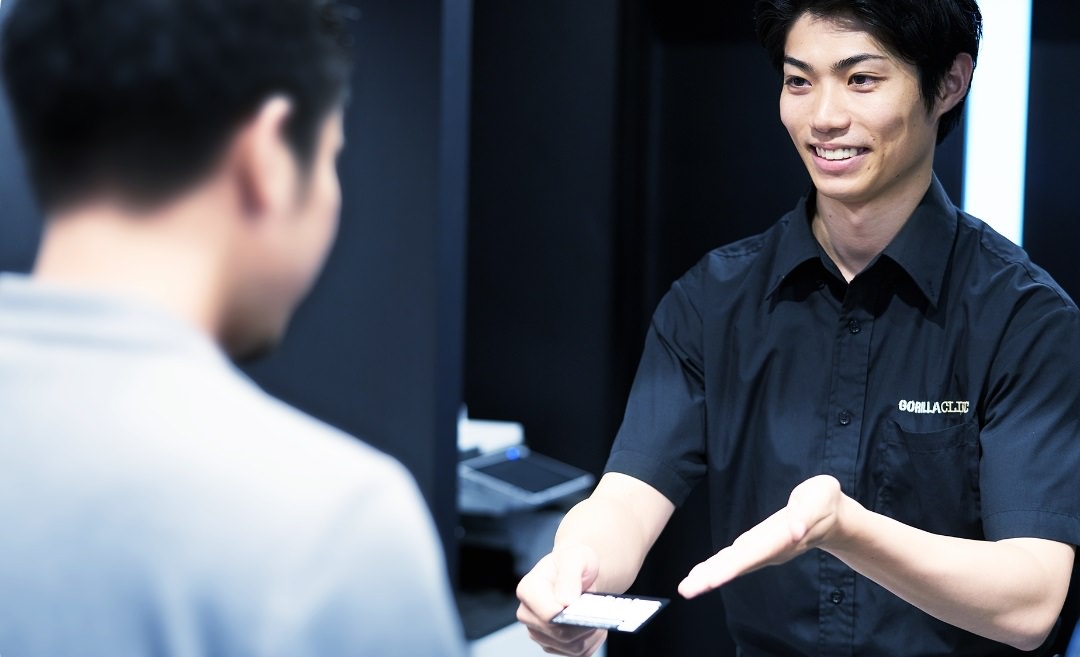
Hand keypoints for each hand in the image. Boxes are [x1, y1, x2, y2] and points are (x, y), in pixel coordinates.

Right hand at [516, 544, 608, 656]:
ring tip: (597, 613)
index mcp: (528, 590)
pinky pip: (578, 653)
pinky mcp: (552, 645)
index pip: (547, 614)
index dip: (569, 614)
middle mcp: (527, 614)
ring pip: (571, 646)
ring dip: (591, 633)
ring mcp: (539, 632)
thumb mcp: (575, 557)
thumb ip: (569, 576)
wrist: (577, 572)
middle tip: (598, 608)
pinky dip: (591, 641)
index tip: (584, 604)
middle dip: (584, 623)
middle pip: (560, 633)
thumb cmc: (573, 561)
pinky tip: (594, 625)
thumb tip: (565, 602)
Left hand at [678, 474, 846, 598]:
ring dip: (709, 575)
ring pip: (733, 564)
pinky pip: (734, 559)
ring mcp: (764, 550)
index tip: (712, 579)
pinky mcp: (759, 546)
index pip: (753, 553)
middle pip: (738, 565)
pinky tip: (700, 574)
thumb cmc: (825, 502)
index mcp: (782, 537)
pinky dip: (716, 567)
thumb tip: (795, 531)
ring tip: (687, 587)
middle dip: (712, 576)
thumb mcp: (822, 495)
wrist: (834, 516)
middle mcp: (770, 549)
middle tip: (688, 589)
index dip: (732, 566)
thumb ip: (807, 513)